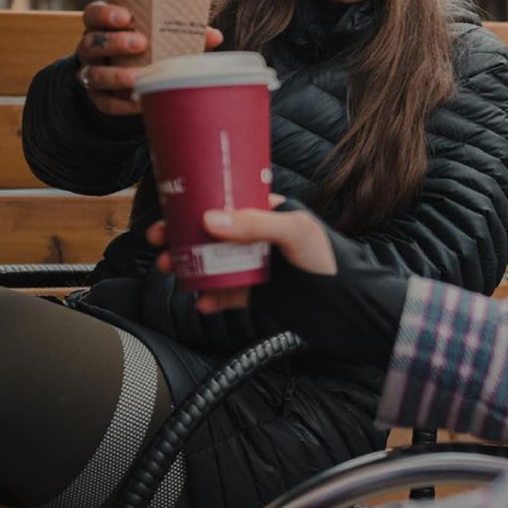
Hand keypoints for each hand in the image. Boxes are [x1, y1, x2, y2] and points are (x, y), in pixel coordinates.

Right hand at [74, 1, 222, 116]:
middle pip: (91, 42)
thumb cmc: (147, 51)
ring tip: (139, 76)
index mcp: (104, 27)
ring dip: (116, 75)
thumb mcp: (159, 39)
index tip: (126, 16)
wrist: (128, 83)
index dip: (104, 14)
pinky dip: (122, 104)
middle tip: (141, 43)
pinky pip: (105, 102)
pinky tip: (139, 101)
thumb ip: (183, 35)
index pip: (93, 14)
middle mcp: (92, 49)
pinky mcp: (98, 99)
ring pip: (93, 74)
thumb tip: (215, 35)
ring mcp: (92, 73)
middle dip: (114, 42)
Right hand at [147, 195, 337, 314]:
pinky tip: (202, 302)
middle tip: (159, 241)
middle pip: (213, 233)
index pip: (229, 200)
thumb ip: (256, 225)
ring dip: (190, 266)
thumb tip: (211, 220)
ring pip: (215, 263)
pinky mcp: (259, 292)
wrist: (348, 306)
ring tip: (171, 271)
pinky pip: (228, 293)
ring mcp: (258, 264)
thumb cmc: (331, 261)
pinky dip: (212, 297)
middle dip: (183, 236)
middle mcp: (261, 237)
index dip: (197, 203)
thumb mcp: (296, 233)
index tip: (171, 207)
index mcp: (271, 212)